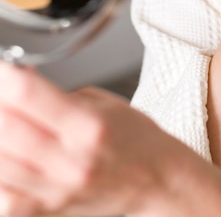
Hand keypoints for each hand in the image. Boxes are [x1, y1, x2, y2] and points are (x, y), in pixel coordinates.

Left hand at [0, 62, 181, 216]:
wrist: (156, 179)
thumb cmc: (133, 137)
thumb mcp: (100, 101)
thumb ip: (56, 95)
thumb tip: (16, 84)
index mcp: (88, 125)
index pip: (29, 94)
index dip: (5, 76)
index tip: (3, 66)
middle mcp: (70, 160)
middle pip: (5, 128)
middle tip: (3, 93)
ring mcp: (56, 189)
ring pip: (0, 164)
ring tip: (7, 120)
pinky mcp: (47, 210)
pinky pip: (4, 200)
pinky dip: (0, 175)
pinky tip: (9, 157)